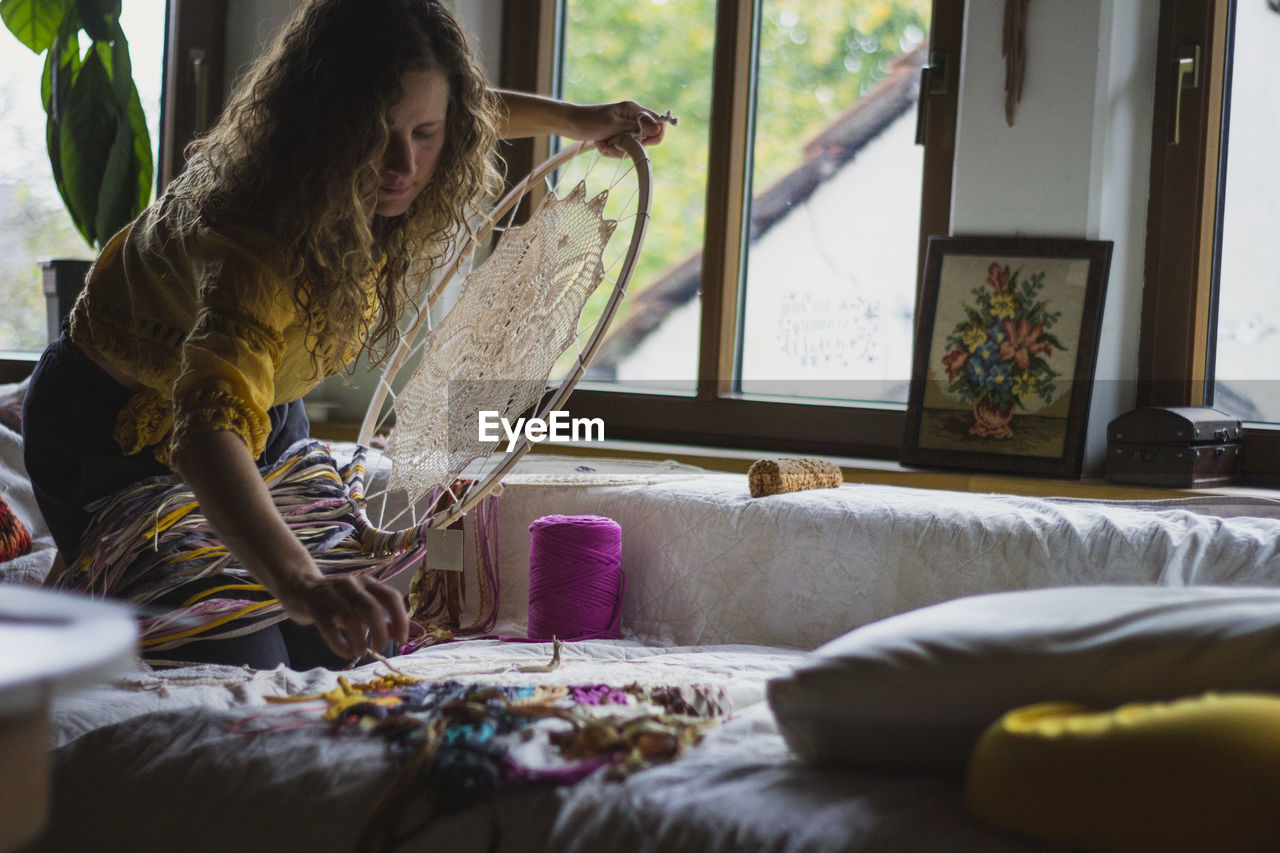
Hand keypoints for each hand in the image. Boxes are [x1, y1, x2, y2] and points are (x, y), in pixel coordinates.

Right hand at [278, 571, 409, 659]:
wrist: (300, 589)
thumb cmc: (337, 602)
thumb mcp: (360, 607)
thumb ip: (380, 619)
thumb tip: (397, 634)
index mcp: (368, 583)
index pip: (391, 597)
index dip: (400, 619)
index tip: (401, 640)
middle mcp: (352, 584)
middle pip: (372, 608)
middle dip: (380, 633)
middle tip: (379, 649)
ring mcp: (331, 593)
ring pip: (350, 616)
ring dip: (359, 639)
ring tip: (361, 653)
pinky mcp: (314, 606)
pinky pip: (328, 626)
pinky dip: (339, 643)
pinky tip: (344, 652)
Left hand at [573, 100, 671, 156]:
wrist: (569, 124)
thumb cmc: (589, 120)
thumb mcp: (614, 125)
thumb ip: (636, 128)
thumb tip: (659, 128)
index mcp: (634, 109)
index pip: (657, 122)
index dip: (655, 135)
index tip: (644, 143)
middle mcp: (631, 118)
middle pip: (644, 139)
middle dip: (630, 146)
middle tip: (615, 142)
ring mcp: (624, 129)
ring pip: (631, 147)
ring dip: (617, 149)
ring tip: (603, 143)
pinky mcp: (616, 137)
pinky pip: (620, 150)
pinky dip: (610, 150)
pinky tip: (600, 144)